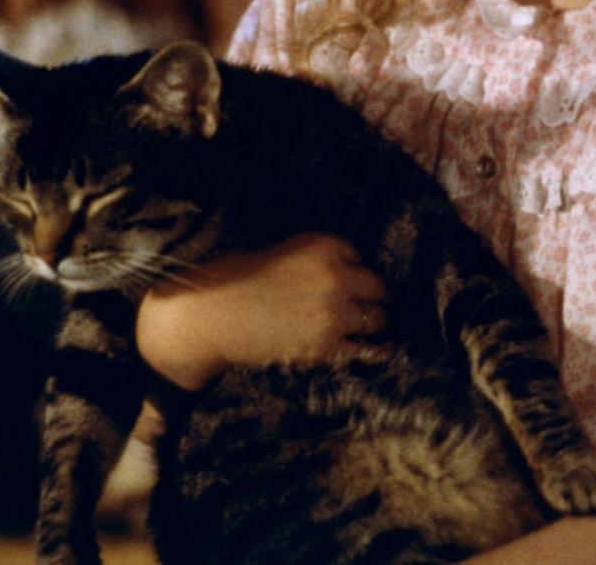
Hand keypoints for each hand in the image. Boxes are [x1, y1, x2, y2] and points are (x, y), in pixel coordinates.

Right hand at [136, 234, 388, 390]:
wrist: (211, 315)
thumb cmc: (238, 281)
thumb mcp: (284, 254)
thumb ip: (317, 262)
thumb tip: (347, 276)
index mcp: (324, 245)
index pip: (359, 255)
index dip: (355, 270)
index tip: (355, 281)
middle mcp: (336, 275)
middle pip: (378, 286)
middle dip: (377, 296)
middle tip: (378, 306)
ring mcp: (334, 312)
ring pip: (379, 318)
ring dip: (380, 323)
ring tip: (384, 328)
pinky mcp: (326, 345)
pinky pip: (365, 349)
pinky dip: (376, 350)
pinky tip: (384, 349)